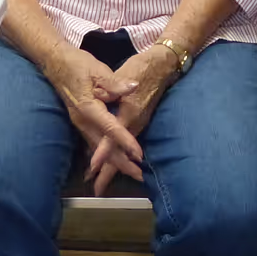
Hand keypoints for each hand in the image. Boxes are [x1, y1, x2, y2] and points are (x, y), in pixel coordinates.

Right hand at [47, 48, 144, 184]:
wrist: (54, 62)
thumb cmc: (76, 63)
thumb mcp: (97, 69)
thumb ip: (115, 83)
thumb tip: (133, 87)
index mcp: (88, 108)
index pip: (110, 128)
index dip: (125, 142)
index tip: (139, 155)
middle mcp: (82, 120)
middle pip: (102, 147)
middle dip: (120, 163)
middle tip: (139, 175)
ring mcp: (79, 122)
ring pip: (97, 147)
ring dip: (113, 161)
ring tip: (131, 172)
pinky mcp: (80, 121)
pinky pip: (93, 142)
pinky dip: (104, 154)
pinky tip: (112, 161)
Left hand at [85, 46, 179, 195]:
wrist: (162, 65)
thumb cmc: (141, 68)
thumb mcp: (125, 75)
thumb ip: (113, 87)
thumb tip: (99, 95)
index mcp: (128, 112)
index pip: (112, 137)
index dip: (103, 152)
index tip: (93, 168)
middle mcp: (134, 123)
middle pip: (119, 152)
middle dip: (109, 171)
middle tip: (98, 190)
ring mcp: (138, 123)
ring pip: (123, 150)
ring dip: (113, 167)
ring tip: (101, 183)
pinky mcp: (139, 121)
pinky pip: (126, 144)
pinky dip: (118, 155)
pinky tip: (112, 161)